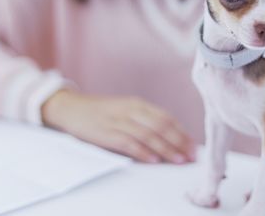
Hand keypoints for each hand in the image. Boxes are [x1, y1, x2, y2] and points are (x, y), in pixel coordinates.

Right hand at [41, 90, 195, 163]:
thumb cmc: (101, 111)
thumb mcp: (125, 109)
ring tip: (179, 160)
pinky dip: (143, 152)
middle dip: (179, 142)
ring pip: (148, 135)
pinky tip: (154, 160)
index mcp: (137, 104)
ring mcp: (118, 121)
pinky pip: (128, 143)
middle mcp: (130, 110)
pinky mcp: (106, 133)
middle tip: (191, 155)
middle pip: (161, 126)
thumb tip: (169, 136)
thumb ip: (144, 120)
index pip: (166, 118)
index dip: (182, 132)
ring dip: (166, 149)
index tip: (193, 145)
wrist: (71, 107)